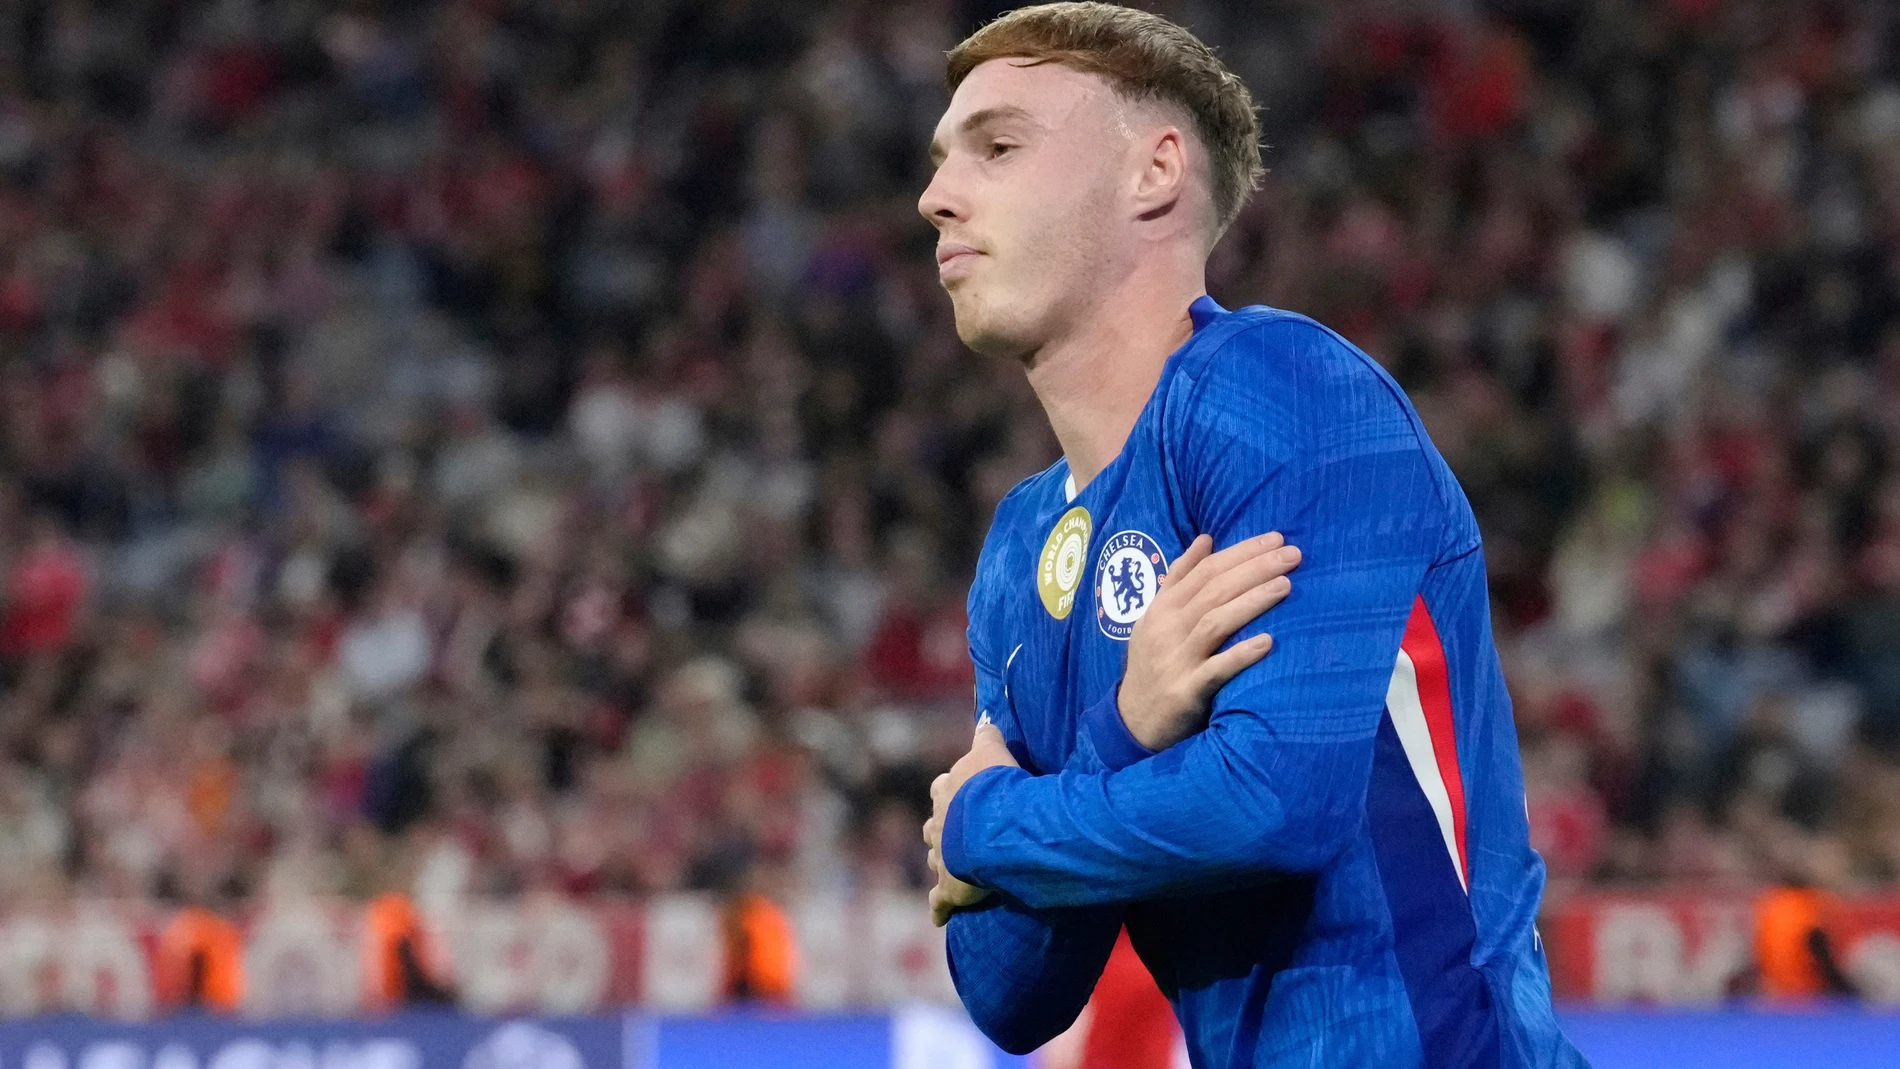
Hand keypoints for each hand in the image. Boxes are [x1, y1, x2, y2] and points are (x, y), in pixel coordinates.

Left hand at [923, 722, 1019, 925]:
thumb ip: (987, 735)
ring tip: (953, 869)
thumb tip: (985, 718)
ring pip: (935, 859)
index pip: (942, 788)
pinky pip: (940, 902)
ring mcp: (942, 857)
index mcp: (946, 792)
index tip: (958, 793)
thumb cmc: (993, 787)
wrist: (991, 827)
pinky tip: (938, 918)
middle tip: (955, 833)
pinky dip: (939, 909)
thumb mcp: (991, 751)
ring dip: (943, 862)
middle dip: (942, 829)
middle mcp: (938, 823)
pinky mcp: (950, 888)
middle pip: (934, 826)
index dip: (951, 791)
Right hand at [1117, 532, 1299, 750]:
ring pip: (1215, 623)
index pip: (1204, 570)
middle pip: (1213, 590)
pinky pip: (1216, 670)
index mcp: (1162, 607)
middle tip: (1292, 555)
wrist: (1133, 720)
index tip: (1275, 538)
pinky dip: (1241, 655)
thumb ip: (1179, 578)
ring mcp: (1175, 660)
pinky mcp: (1185, 691)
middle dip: (1255, 569)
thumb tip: (1206, 539)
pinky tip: (1268, 643)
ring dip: (1252, 602)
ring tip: (1286, 586)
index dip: (1240, 552)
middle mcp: (1166, 628)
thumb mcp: (1156, 616)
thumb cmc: (1153, 663)